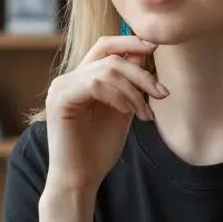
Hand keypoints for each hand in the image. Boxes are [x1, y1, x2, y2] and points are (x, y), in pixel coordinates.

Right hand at [44, 35, 166, 191]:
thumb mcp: (123, 110)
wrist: (81, 179)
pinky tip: (127, 112)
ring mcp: (61, 87)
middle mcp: (68, 79)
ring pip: (107, 69)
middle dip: (141, 72)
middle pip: (110, 55)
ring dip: (134, 90)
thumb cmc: (99, 150)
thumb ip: (130, 85)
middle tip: (161, 93)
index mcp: (81, 79)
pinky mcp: (60, 99)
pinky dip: (118, 96)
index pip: (105, 46)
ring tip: (144, 113)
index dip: (130, 42)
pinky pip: (95, 83)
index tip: (155, 47)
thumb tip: (144, 53)